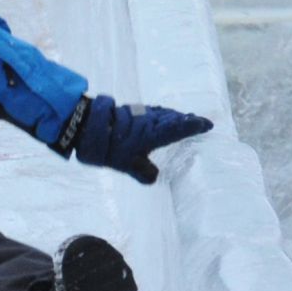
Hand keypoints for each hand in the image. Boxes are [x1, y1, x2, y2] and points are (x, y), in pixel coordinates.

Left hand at [64, 94, 212, 183]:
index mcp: (153, 133)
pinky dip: (159, 114)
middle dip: (184, 120)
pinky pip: (150, 113)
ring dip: (171, 116)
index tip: (207, 123)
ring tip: (182, 118)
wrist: (84, 126)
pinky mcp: (129, 113)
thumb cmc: (107, 147)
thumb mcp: (127, 165)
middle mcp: (148, 121)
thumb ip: (143, 172)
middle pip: (171, 119)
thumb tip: (154, 177)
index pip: (177, 129)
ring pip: (160, 115)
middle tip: (198, 121)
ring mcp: (138, 115)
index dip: (192, 126)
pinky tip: (158, 116)